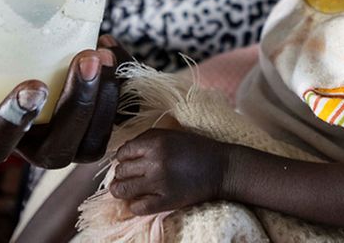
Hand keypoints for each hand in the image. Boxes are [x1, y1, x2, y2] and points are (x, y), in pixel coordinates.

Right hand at [0, 24, 122, 167]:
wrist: (19, 50)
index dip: (14, 123)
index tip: (32, 87)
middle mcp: (30, 149)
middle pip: (57, 149)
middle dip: (76, 105)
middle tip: (86, 58)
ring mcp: (66, 143)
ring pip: (92, 142)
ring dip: (105, 101)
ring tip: (103, 54)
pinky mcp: (95, 128)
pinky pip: (117, 120)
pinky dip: (121, 87)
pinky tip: (113, 48)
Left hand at [110, 129, 229, 214]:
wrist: (223, 168)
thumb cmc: (198, 149)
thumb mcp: (172, 135)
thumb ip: (148, 139)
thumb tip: (124, 152)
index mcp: (155, 142)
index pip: (123, 152)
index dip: (123, 158)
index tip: (129, 162)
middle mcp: (154, 161)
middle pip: (120, 171)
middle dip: (122, 174)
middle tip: (131, 176)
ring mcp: (159, 183)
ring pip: (122, 190)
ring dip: (122, 190)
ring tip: (128, 190)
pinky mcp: (166, 201)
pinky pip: (137, 207)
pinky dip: (135, 206)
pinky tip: (141, 201)